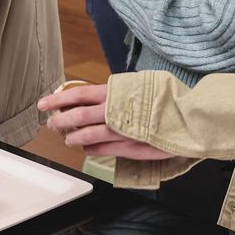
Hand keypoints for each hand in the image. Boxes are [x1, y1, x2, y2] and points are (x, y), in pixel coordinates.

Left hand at [38, 84, 175, 159]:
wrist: (191, 116)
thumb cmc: (167, 97)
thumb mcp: (140, 84)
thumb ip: (118, 91)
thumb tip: (97, 96)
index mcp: (116, 91)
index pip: (78, 94)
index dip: (58, 99)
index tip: (44, 103)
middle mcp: (115, 110)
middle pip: (77, 116)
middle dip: (60, 120)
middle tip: (51, 123)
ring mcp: (121, 131)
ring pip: (87, 136)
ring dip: (74, 138)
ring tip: (68, 139)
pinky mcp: (130, 148)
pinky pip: (103, 150)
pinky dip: (92, 150)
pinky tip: (87, 149)